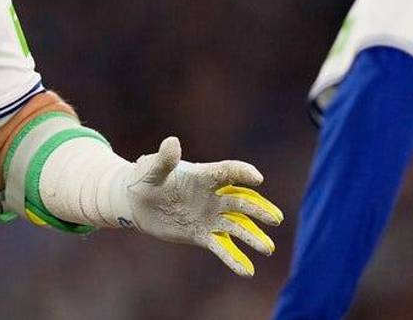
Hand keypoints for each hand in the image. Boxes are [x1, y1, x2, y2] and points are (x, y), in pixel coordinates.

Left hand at [114, 136, 282, 276]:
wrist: (136, 202)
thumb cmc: (145, 178)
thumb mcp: (152, 169)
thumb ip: (164, 160)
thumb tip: (172, 142)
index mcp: (204, 176)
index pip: (228, 172)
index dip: (243, 173)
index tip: (257, 178)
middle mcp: (213, 197)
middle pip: (241, 202)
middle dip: (258, 210)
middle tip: (275, 219)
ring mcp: (210, 217)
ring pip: (237, 226)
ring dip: (252, 237)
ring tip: (267, 248)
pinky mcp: (202, 235)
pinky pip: (222, 247)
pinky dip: (234, 259)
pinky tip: (248, 271)